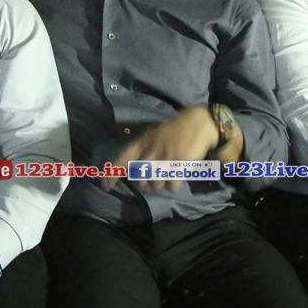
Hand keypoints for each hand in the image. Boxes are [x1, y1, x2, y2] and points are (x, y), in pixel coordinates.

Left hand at [104, 105, 218, 192]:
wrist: (201, 121)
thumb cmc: (176, 128)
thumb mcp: (154, 133)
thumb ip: (142, 148)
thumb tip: (129, 167)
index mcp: (144, 140)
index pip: (122, 158)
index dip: (112, 173)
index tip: (106, 185)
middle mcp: (152, 149)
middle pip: (139, 178)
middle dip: (142, 183)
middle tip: (149, 180)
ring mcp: (167, 157)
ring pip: (154, 184)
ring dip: (159, 185)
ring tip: (165, 177)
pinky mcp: (181, 164)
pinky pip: (171, 185)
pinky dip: (173, 185)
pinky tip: (176, 178)